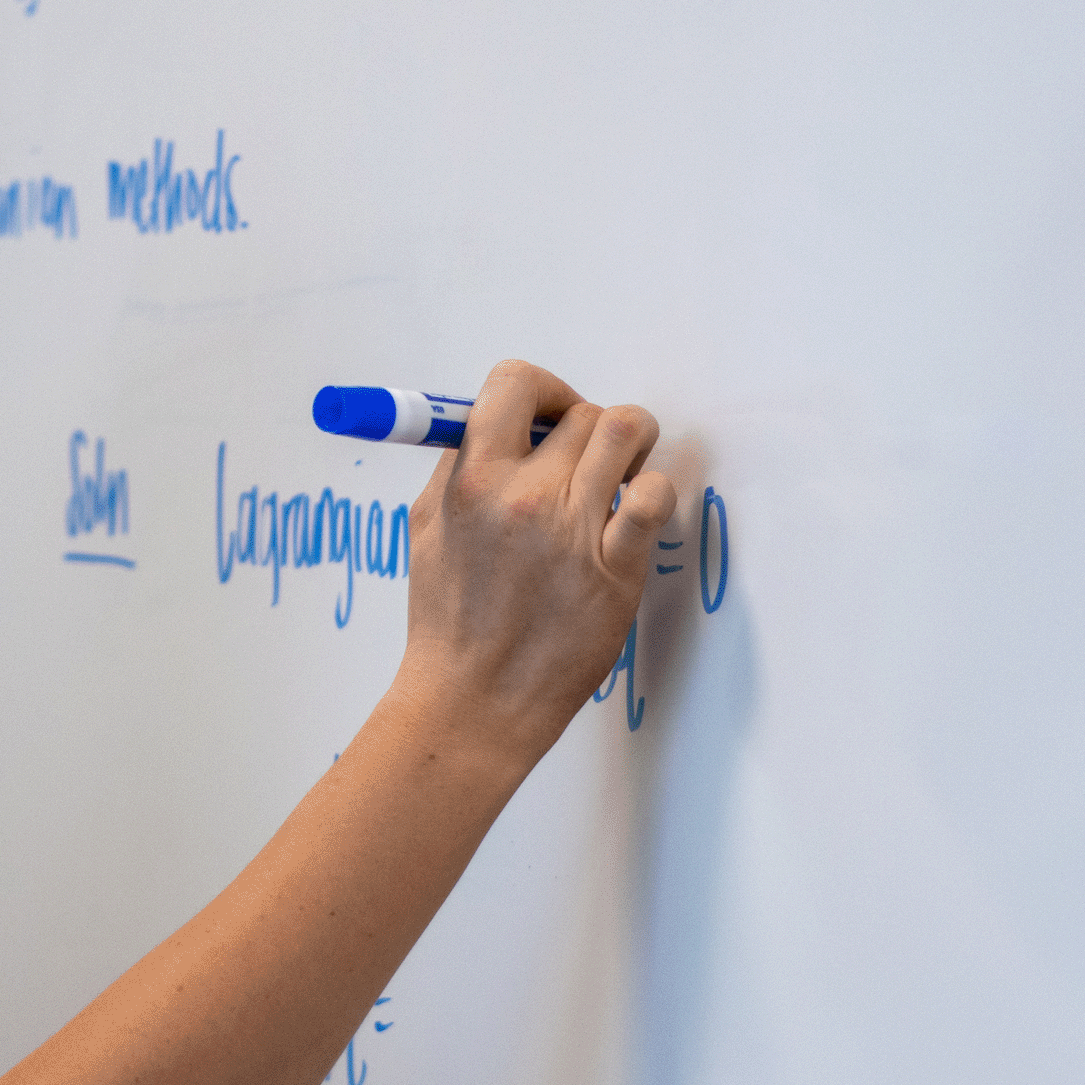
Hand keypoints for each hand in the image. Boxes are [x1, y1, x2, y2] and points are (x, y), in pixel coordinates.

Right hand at [392, 359, 673, 765]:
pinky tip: (633, 517)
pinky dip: (653, 494)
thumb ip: (460, 468)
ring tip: (618, 479)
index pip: (515, 383)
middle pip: (584, 412)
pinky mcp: (616, 570)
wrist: (473, 701)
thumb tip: (500, 423)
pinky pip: (656, 496)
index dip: (544, 390)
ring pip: (628, 432)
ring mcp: (573, 532)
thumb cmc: (450, 621)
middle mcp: (524, 498)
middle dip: (590, 431)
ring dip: (631, 447)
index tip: (549, 416)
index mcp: (472, 482)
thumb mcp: (429, 529)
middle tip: (587, 466)